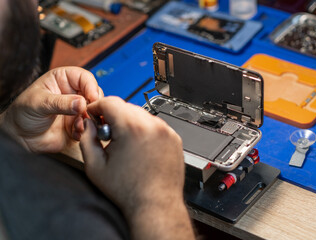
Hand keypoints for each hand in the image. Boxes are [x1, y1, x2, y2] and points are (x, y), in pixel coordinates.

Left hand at [0, 67, 101, 155]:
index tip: (92, 98)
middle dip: (93, 105)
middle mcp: (73, 93)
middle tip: (88, 113)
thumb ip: (61, 103)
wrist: (20, 138)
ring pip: (95, 111)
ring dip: (90, 119)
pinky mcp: (79, 124)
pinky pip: (90, 127)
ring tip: (79, 125)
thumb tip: (82, 103)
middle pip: (95, 93)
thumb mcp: (39, 103)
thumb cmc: (23, 113)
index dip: (91, 86)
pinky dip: (86, 131)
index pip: (84, 77)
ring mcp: (77, 109)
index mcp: (63, 79)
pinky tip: (76, 133)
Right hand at [80, 97, 194, 239]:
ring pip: (141, 115)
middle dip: (113, 116)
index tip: (94, 115)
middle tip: (108, 134)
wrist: (155, 205)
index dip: (97, 107)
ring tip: (126, 145)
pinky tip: (140, 149)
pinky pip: (155, 126)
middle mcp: (152, 125)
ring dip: (130, 123)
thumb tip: (88, 124)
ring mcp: (166, 131)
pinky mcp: (174, 138)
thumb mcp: (96, 166)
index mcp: (132, 128)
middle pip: (126, 106)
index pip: (110, 101)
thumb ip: (86, 139)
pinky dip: (145, 131)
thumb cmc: (129, 191)